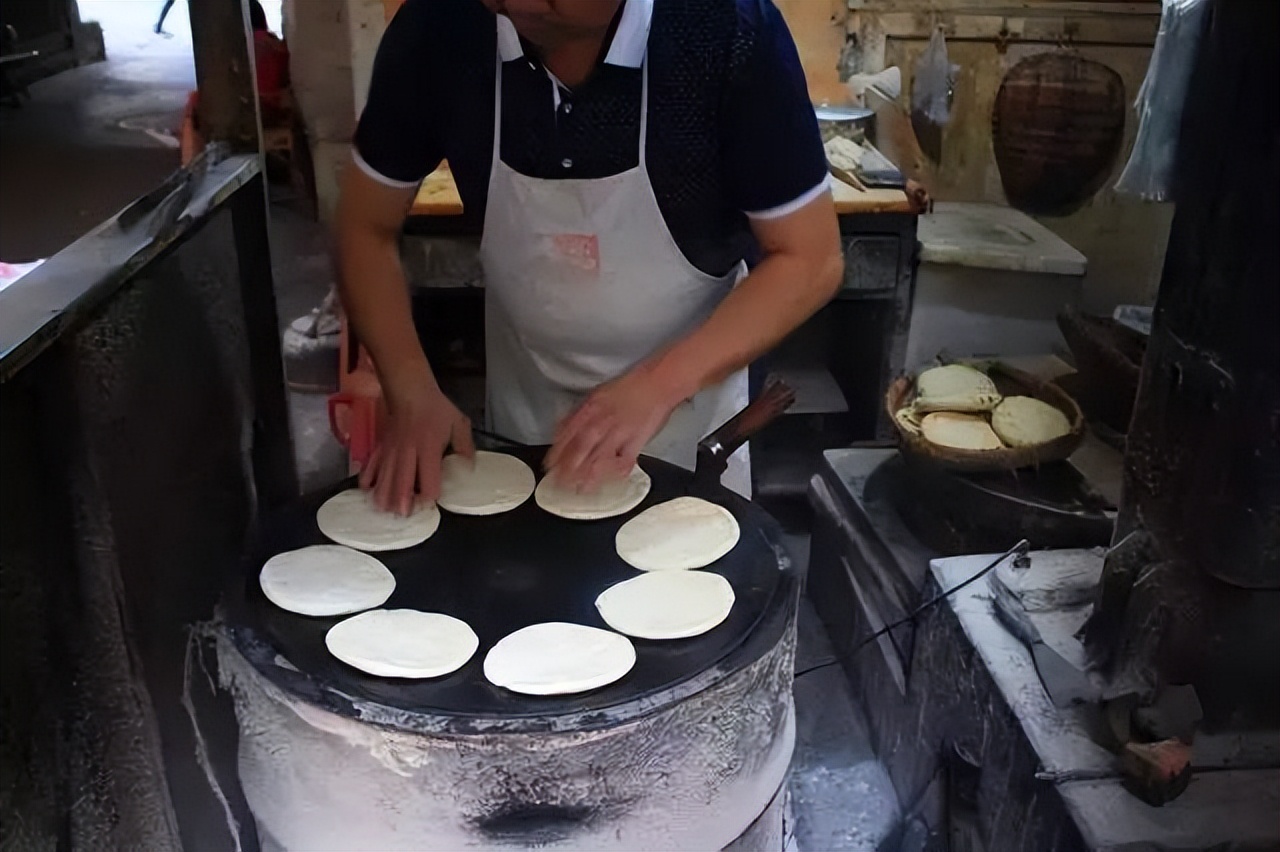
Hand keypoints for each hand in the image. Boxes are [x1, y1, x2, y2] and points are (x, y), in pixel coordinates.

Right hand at [358, 384, 473, 513]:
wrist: (410, 391)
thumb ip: (465, 447)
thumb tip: (468, 469)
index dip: (428, 495)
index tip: (430, 501)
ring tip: (385, 511)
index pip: (427, 479)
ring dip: (383, 497)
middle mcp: (408, 453)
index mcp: (428, 448)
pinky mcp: (380, 448)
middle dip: (401, 502)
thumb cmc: (437, 409)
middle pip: (401, 483)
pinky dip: (367, 480)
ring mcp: (391, 451)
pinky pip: (370, 466)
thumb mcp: (459, 423)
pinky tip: (368, 492)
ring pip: (383, 479)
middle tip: (402, 515)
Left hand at [545, 369, 680, 490]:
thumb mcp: (596, 395)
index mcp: (589, 411)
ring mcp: (619, 434)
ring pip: (598, 459)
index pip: (566, 436)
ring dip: (586, 476)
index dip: (556, 453)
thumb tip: (561, 429)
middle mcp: (601, 423)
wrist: (657, 384)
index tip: (549, 466)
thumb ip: (578, 413)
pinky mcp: (637, 443)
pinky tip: (609, 482)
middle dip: (567, 470)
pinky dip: (615, 474)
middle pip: (579, 450)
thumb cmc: (628, 388)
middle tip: (559, 484)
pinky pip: (623, 462)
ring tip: (579, 489)